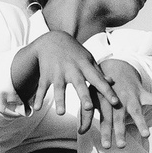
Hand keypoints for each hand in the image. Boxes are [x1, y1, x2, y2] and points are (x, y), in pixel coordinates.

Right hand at [26, 31, 150, 151]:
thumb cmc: (74, 52)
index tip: (116, 102)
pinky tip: (36, 108)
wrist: (52, 39)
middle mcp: (72, 69)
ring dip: (60, 100)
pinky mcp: (46, 74)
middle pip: (79, 84)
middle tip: (88, 108)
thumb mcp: (88, 59)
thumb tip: (112, 82)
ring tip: (61, 113)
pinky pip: (42, 87)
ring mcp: (58, 72)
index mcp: (85, 67)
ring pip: (59, 88)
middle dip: (84, 96)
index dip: (108, 91)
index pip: (98, 80)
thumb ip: (98, 72)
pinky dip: (38, 97)